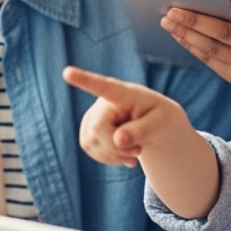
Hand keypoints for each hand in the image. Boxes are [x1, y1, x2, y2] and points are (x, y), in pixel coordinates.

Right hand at [64, 66, 188, 167]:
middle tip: (139, 151)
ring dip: (114, 155)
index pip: (104, 86)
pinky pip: (90, 149)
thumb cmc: (162, 120)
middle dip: (117, 148)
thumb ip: (142, 130)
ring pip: (91, 142)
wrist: (156, 129)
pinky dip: (109, 158)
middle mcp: (103, 101)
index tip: (67, 72)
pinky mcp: (88, 131)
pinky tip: (123, 155)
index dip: (85, 80)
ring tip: (134, 151)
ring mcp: (92, 116)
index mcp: (125, 93)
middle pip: (97, 129)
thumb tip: (117, 140)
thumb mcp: (163, 124)